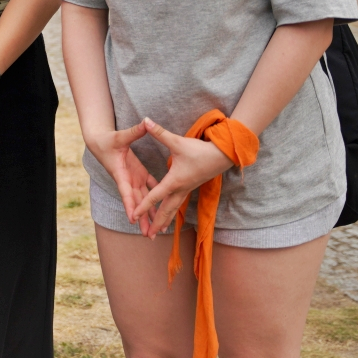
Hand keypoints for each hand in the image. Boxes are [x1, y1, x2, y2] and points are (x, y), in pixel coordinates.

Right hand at [84, 121, 156, 220]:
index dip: (130, 206)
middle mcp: (127, 180)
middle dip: (142, 219)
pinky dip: (156, 198)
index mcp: (121, 174)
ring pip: (143, 199)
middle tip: (149, 235)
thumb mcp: (121, 136)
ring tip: (157, 229)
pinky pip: (150, 188)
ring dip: (150, 213)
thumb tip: (145, 123)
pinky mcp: (138, 174)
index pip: (126, 192)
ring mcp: (133, 179)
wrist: (100, 142)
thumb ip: (134, 132)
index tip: (133, 220)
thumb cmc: (108, 140)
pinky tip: (164, 207)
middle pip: (136, 203)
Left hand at [130, 119, 233, 237]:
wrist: (223, 155)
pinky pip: (179, 203)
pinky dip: (172, 212)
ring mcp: (186, 190)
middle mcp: (180, 189)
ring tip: (157, 232)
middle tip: (146, 236)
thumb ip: (160, 133)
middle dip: (155, 222)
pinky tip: (169, 217)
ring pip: (173, 209)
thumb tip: (145, 121)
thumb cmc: (200, 149)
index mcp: (174, 181)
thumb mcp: (178, 142)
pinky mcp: (190, 187)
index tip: (133, 216)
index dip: (143, 206)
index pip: (155, 196)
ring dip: (165, 221)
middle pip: (165, 210)